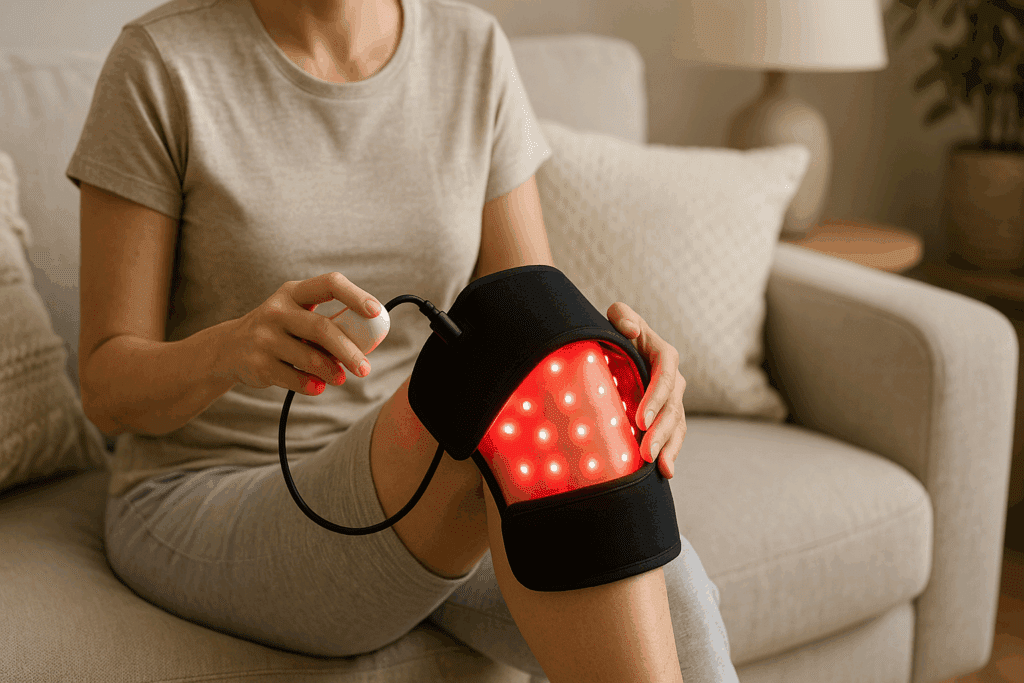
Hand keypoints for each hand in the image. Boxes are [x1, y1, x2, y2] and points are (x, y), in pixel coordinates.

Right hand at [217, 272, 383, 395]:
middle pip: (322, 328)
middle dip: (349, 351)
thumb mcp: (296, 316)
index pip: (330, 284)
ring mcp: (264, 337)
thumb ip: (327, 324)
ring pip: (310, 358)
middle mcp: (277, 310)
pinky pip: (295, 378)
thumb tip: (367, 343)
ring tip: (340, 378)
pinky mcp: (258, 363)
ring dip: (332, 372)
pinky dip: (312, 385)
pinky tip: (318, 386)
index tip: (376, 312)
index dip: (356, 296)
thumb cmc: (278, 330)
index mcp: (293, 292)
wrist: (229, 348)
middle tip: (365, 368)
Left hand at [606, 302, 686, 478]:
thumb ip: (622, 316)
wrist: (616, 348)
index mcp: (664, 355)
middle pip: (673, 407)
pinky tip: (665, 472)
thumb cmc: (615, 331)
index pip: (666, 376)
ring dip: (668, 446)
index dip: (657, 398)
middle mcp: (673, 379)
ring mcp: (671, 399)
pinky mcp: (665, 416)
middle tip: (647, 452)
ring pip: (676, 424)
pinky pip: (673, 435)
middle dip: (661, 431)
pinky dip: (671, 452)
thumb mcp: (617, 317)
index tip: (641, 420)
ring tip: (658, 466)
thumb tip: (632, 329)